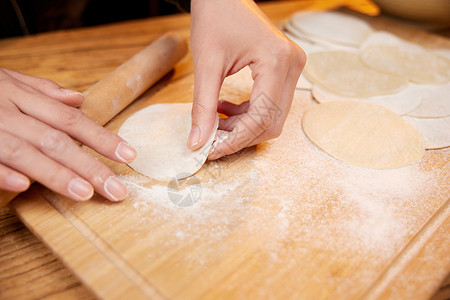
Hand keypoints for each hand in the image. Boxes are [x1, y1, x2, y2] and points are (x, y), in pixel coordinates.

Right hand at [0, 68, 135, 200]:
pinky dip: (2, 172)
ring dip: (56, 174)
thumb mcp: (7, 79)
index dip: (103, 138)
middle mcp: (7, 110)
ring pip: (26, 151)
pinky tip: (24, 187)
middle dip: (90, 166)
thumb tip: (79, 99)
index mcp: (20, 95)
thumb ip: (42, 91)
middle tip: (116, 190)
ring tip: (85, 193)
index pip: (71, 120)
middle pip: (57, 140)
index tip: (129, 156)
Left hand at [188, 0, 305, 158]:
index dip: (236, 139)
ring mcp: (292, 67)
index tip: (210, 151)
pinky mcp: (284, 69)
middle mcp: (292, 66)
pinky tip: (223, 108)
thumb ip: (203, 107)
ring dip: (242, 126)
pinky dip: (247, 113)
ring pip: (272, 116)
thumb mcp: (206, 64)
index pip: (263, 117)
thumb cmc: (215, 18)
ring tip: (214, 122)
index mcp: (278, 61)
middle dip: (241, 136)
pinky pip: (270, 103)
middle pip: (273, 122)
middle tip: (212, 142)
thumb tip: (198, 143)